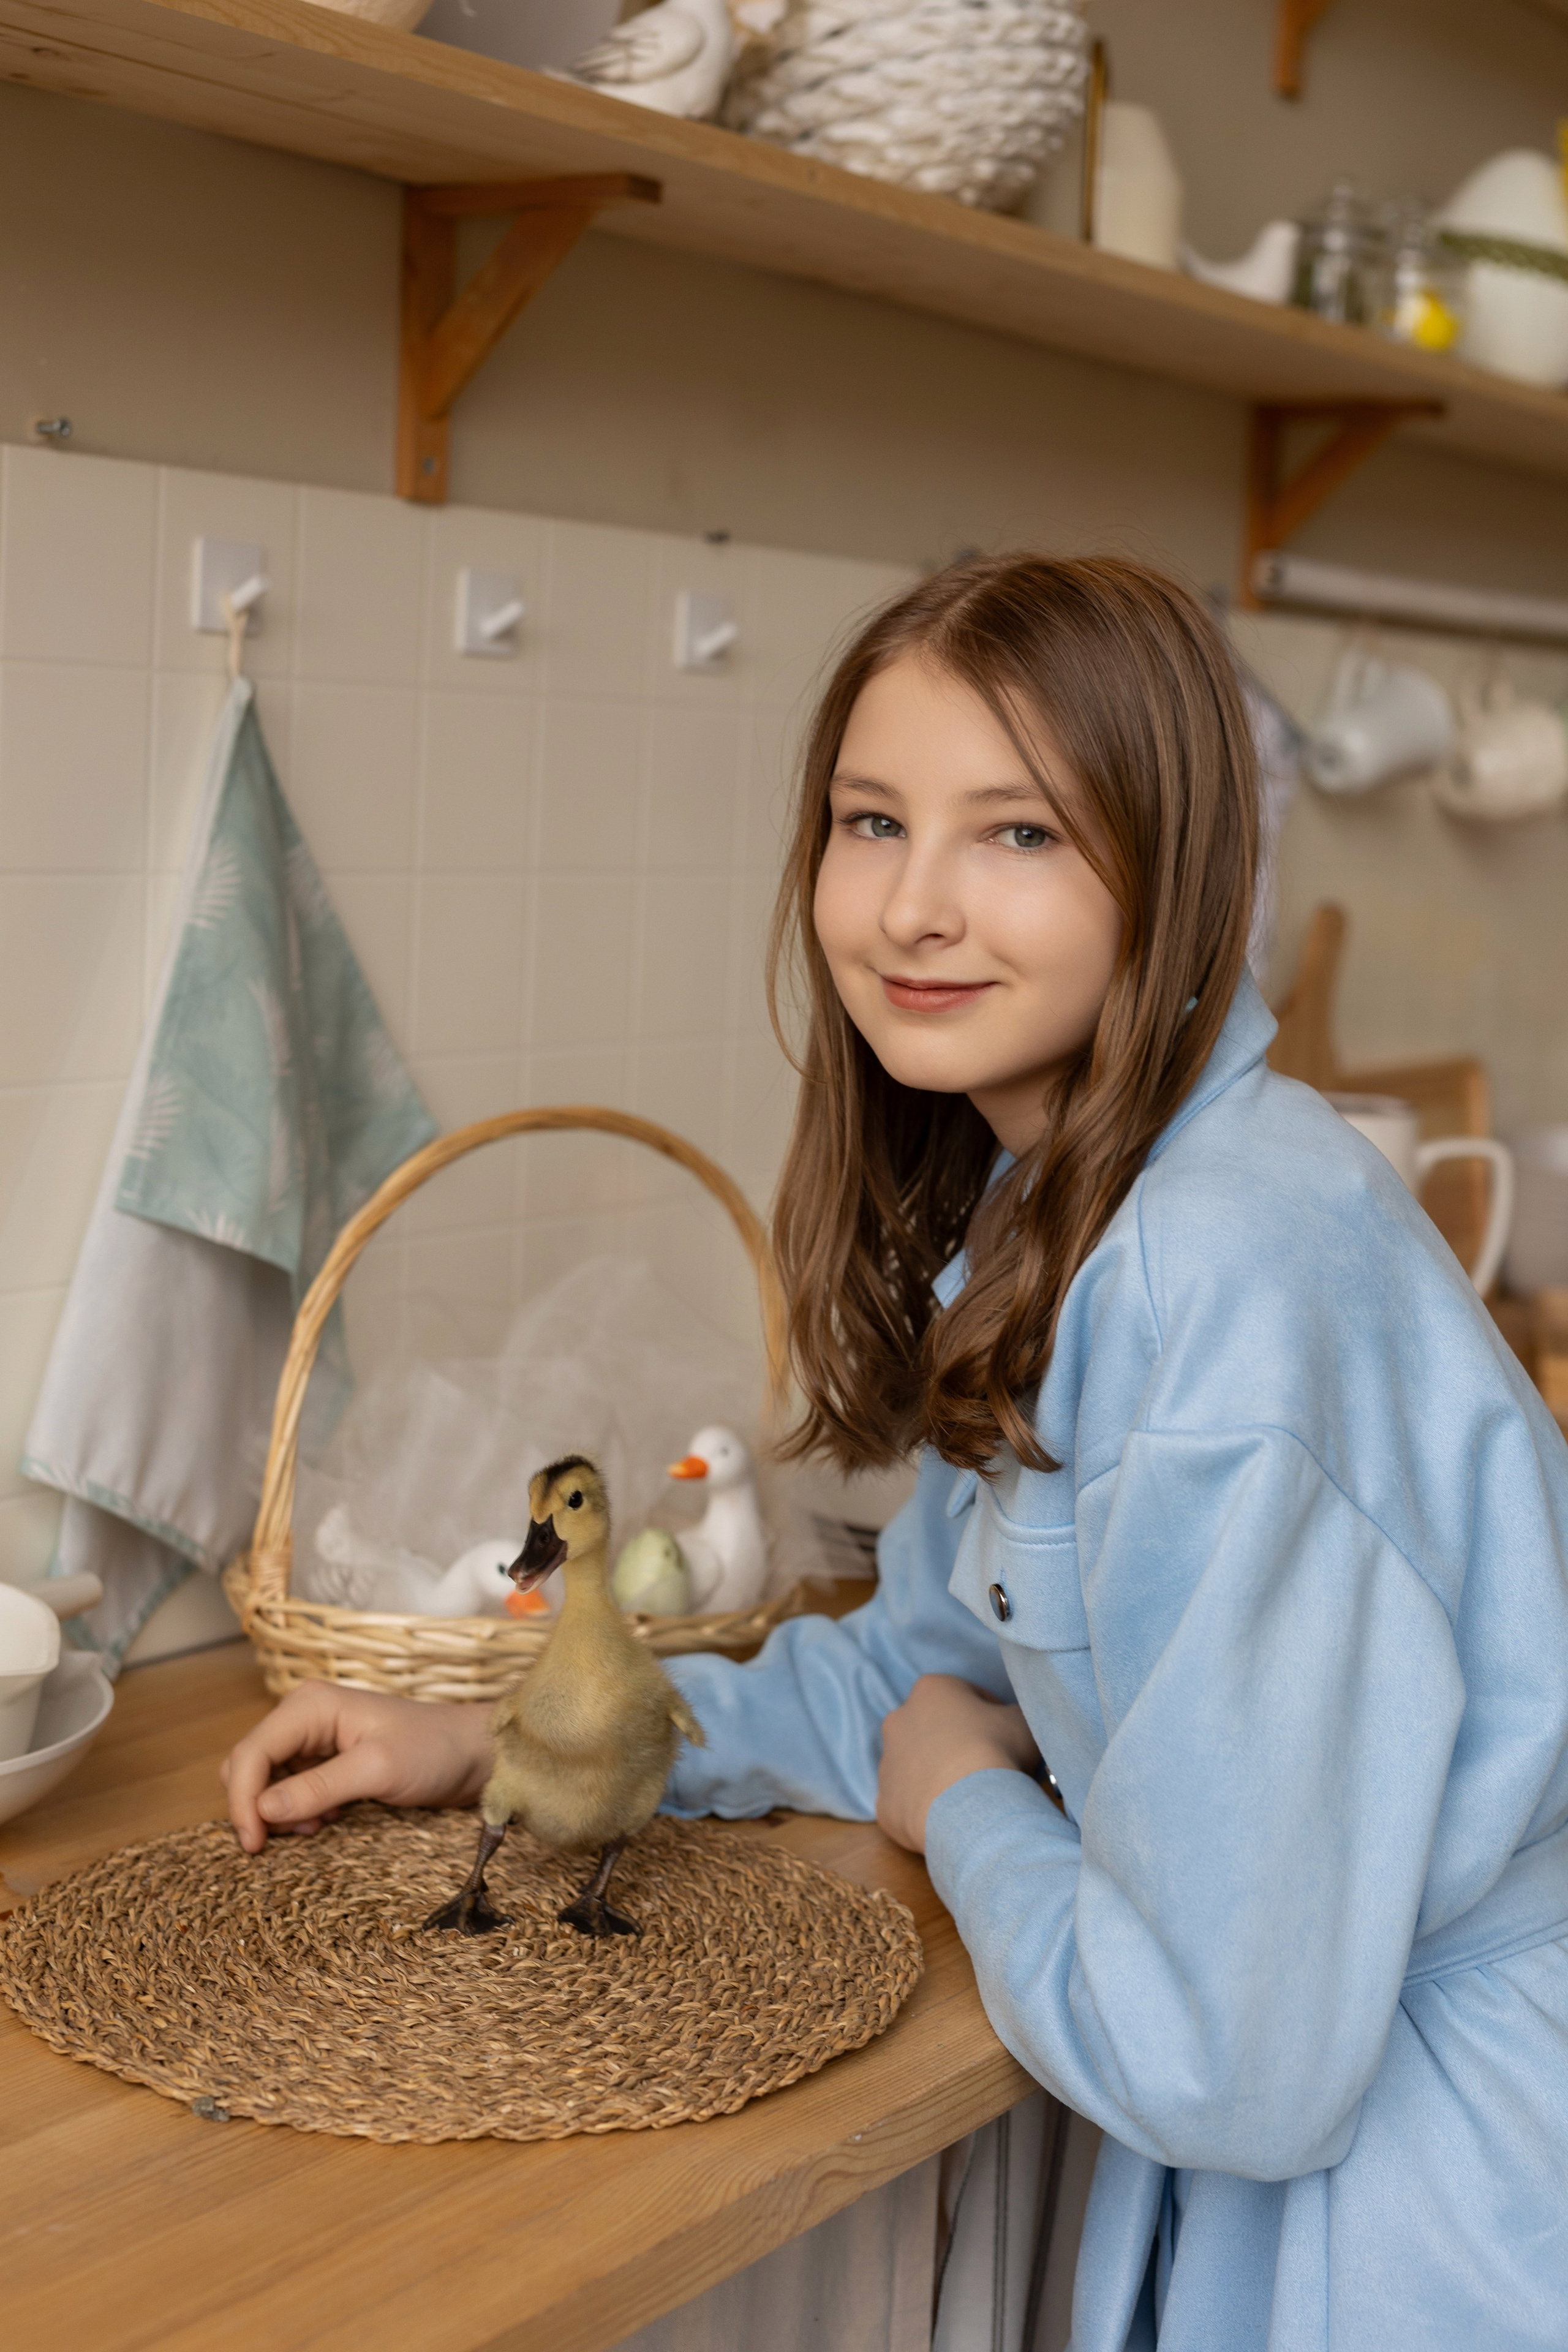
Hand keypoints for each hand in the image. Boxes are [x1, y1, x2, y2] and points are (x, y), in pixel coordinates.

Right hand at [220, 1682, 492, 1853]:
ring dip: (278, 1812)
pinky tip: (325, 1820)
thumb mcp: (377, 1770)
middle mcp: (305, 1716)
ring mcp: (314, 1738)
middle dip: (257, 1807)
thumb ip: (317, 1789)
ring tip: (316, 1827)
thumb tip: (261, 1811)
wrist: (472, 1754)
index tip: (253, 1844)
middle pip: (249, 1766)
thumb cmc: (433, 1751)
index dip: (242, 1800)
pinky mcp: (326, 1760)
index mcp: (310, 1706)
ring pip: (265, 1781)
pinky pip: (288, 1789)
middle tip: (285, 1840)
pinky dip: (296, 1811)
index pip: (250, 1753)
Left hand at [876, 1674, 1040, 1854]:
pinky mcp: (884, 1803)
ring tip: (969, 1797)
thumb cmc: (996, 1750)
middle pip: (935, 1730)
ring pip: (917, 1767)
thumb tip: (1010, 1721)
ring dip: (939, 1776)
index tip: (1007, 1738)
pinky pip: (909, 1804)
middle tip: (987, 1767)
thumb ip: (1013, 1713)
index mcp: (931, 1690)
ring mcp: (887, 1764)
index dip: (992, 1716)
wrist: (968, 1806)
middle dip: (957, 1744)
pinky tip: (952, 1819)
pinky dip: (928, 1810)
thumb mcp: (1022, 1719)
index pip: (967, 1696)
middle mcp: (899, 1720)